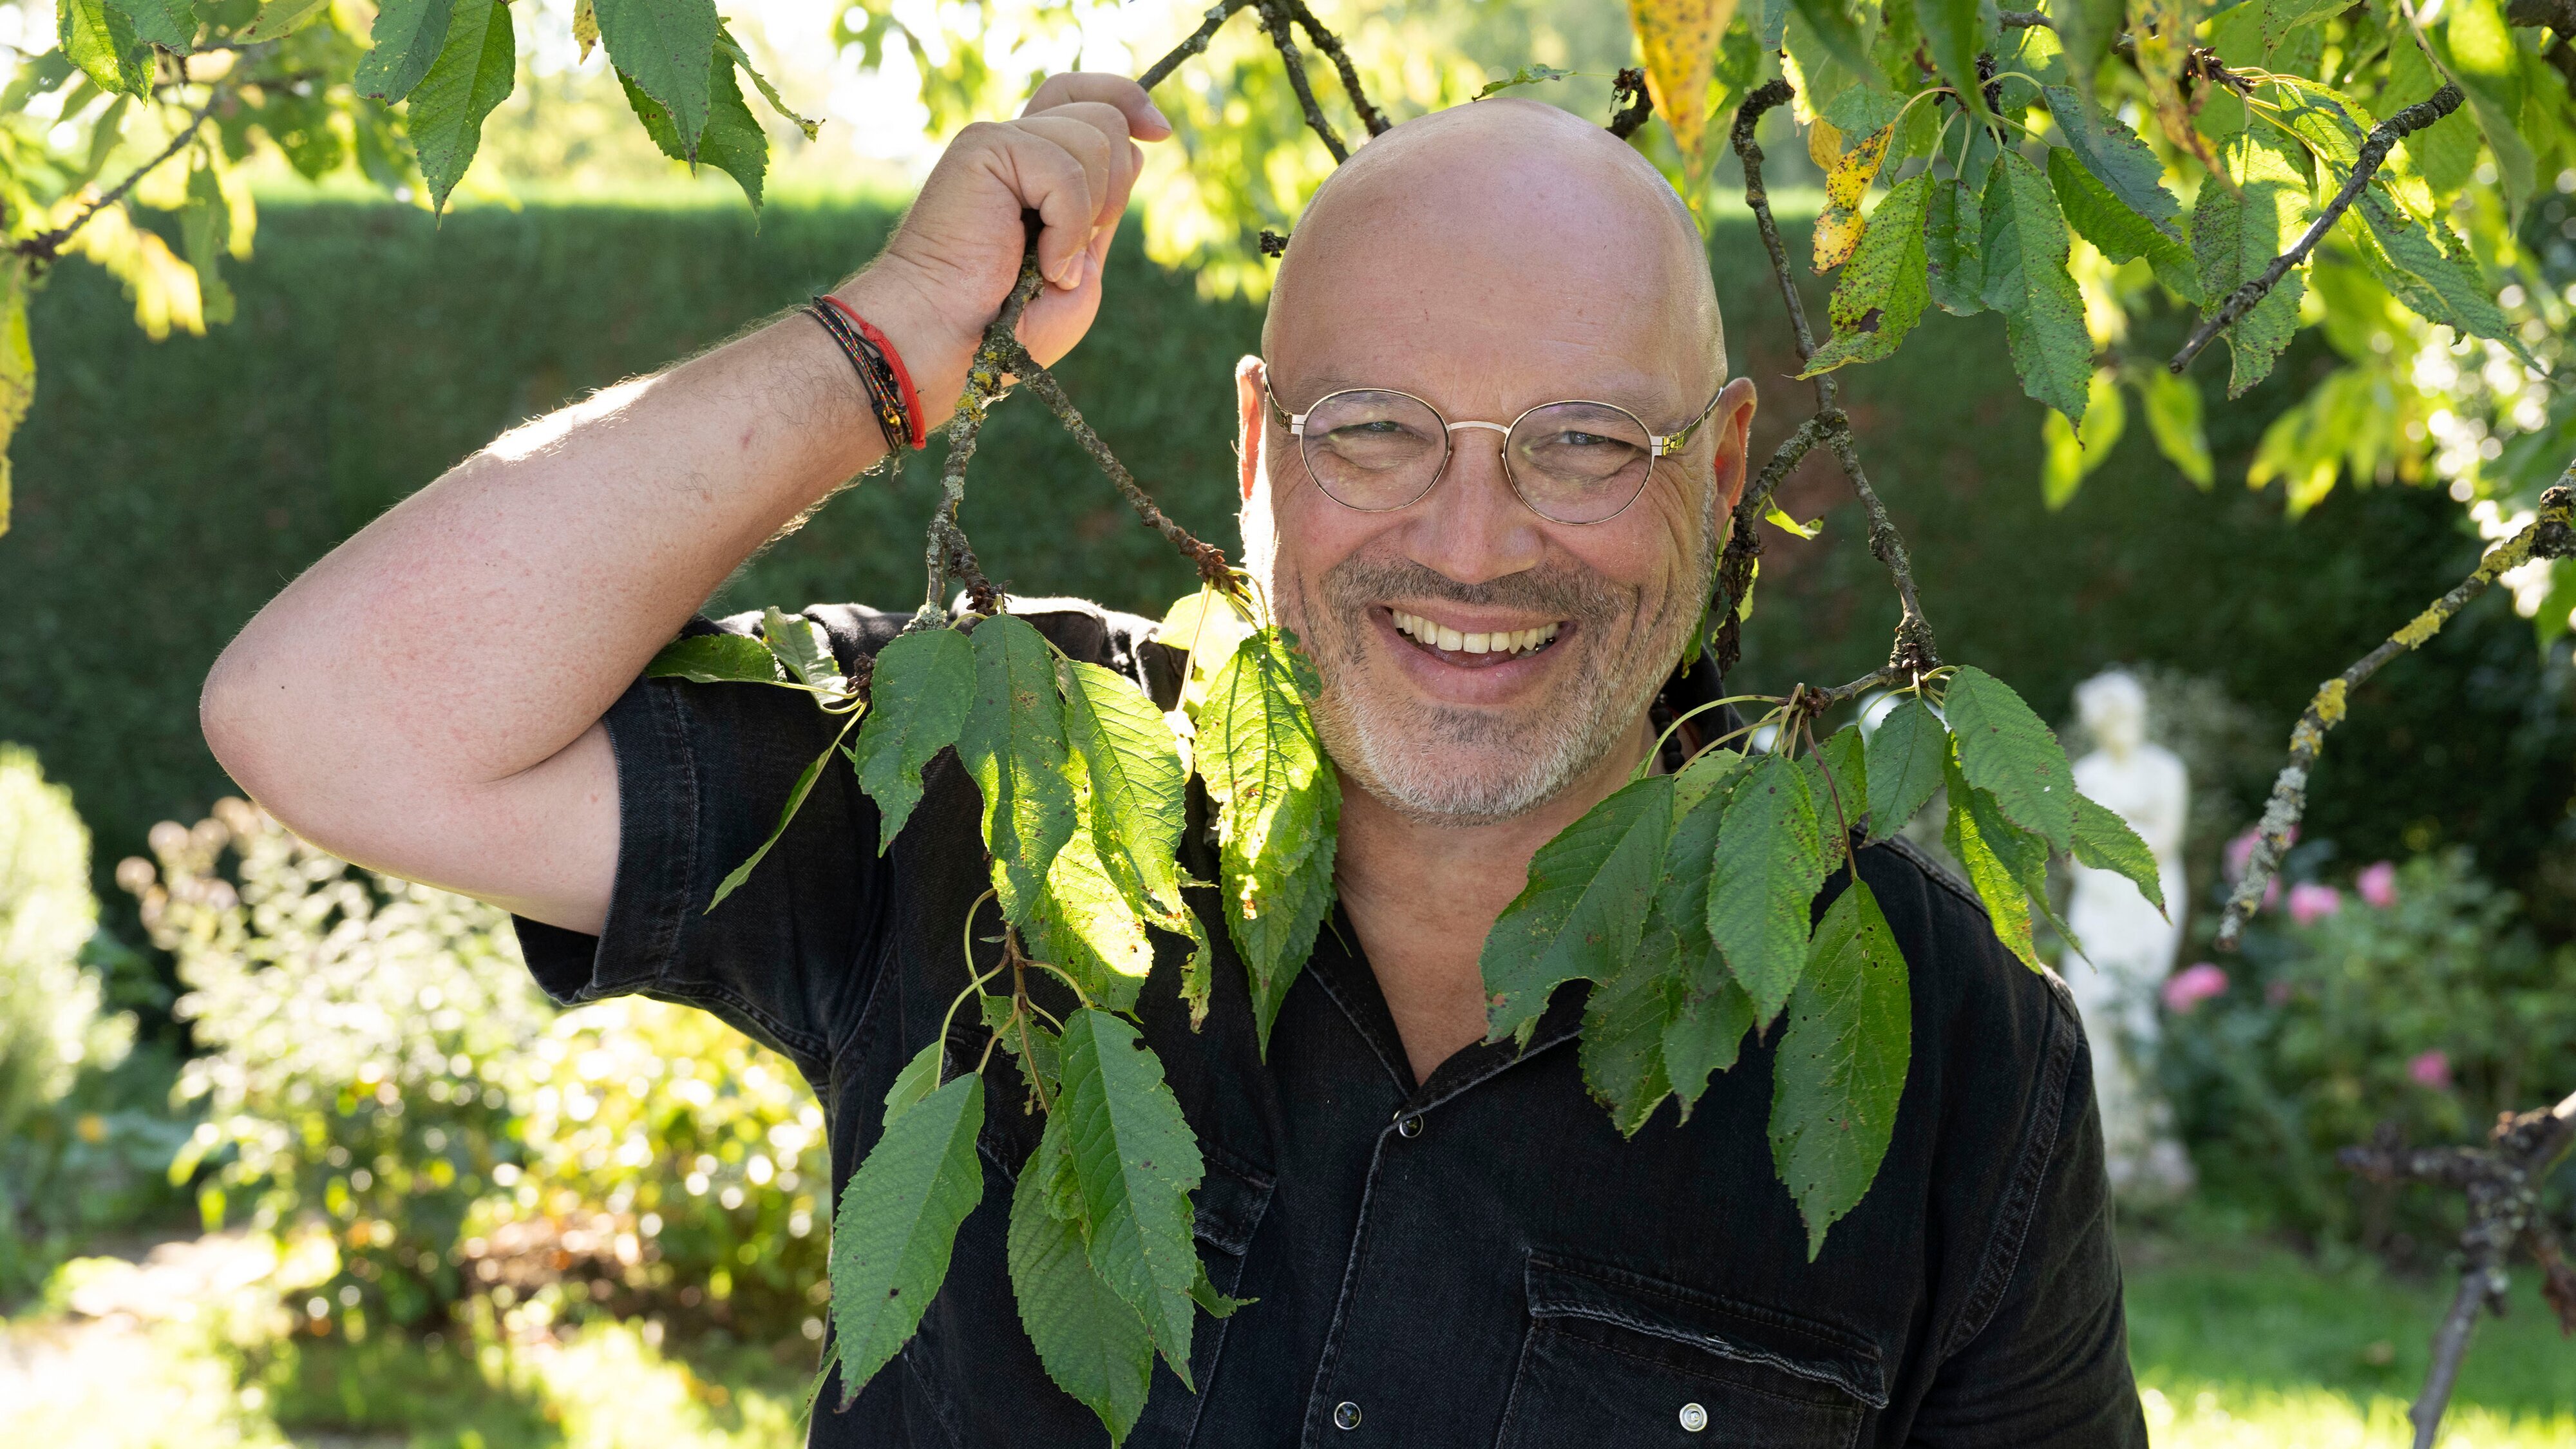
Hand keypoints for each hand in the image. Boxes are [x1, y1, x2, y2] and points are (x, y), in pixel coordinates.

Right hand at [842, 74, 1170, 425]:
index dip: (1127, 102)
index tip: (1161, 132)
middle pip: (1103, 115)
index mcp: (1033, 168)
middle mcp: (1015, 146)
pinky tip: (1041, 265)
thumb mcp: (1080, 265)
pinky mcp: (984, 148)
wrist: (950, 345)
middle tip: (1074, 250)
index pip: (1086, 99)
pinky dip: (1068, 229)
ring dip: (1091, 215)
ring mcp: (998, 142)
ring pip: (1097, 137)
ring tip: (1050, 264)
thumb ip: (1105, 209)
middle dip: (1116, 189)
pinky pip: (1066, 170)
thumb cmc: (1008, 326)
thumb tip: (1134, 147)